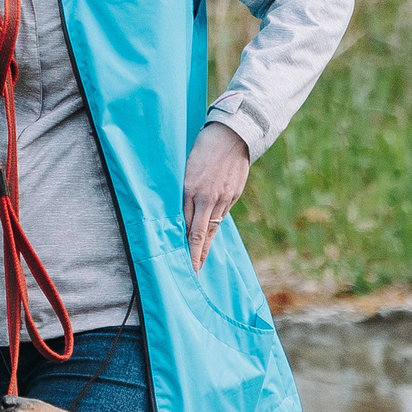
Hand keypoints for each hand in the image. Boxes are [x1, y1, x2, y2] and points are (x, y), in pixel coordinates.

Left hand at [183, 122, 251, 271]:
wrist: (233, 135)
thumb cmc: (203, 147)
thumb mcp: (187, 167)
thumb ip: (184, 190)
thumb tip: (178, 211)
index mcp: (190, 190)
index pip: (185, 227)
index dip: (184, 248)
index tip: (181, 264)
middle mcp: (207, 198)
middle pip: (199, 235)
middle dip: (195, 257)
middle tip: (191, 276)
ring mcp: (222, 199)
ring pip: (211, 229)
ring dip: (204, 248)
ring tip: (199, 264)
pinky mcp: (232, 196)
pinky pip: (221, 217)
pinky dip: (213, 230)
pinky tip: (209, 240)